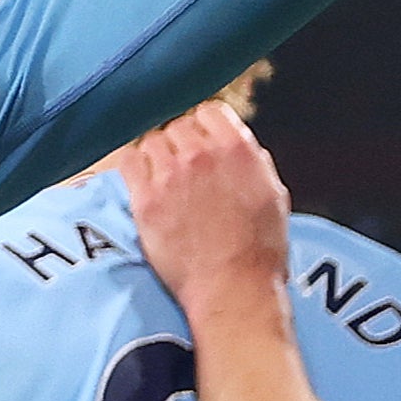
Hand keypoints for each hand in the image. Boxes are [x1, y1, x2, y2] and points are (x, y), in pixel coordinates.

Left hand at [114, 104, 295, 313]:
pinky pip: (128, 162)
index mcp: (238, 148)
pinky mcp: (146, 200)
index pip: (209, 112)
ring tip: (165, 184)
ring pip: (152, 142)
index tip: (202, 146)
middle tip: (184, 174)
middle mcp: (203, 154)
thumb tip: (235, 145)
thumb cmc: (258, 251)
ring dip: (157, 159)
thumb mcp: (272, 193)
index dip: (205, 129)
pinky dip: (134, 170)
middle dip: (181, 147)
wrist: (233, 288)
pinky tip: (143, 187)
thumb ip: (252, 161)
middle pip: (178, 127)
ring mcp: (172, 175)